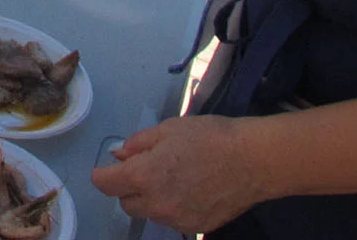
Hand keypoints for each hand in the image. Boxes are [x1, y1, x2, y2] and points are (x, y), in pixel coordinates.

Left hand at [92, 114, 263, 232]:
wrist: (252, 161)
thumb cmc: (209, 137)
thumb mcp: (167, 129)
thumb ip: (137, 144)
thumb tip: (119, 156)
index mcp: (144, 177)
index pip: (106, 184)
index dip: (103, 174)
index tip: (107, 169)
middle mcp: (156, 204)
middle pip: (126, 203)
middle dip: (129, 188)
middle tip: (146, 169)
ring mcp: (177, 220)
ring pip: (150, 213)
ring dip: (151, 199)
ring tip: (173, 177)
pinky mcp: (196, 227)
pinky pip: (172, 219)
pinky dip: (173, 207)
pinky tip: (190, 190)